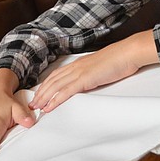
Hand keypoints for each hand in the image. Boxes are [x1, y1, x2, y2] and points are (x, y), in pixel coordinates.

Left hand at [29, 30, 158, 111]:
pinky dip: (55, 100)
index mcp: (78, 64)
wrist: (127, 53)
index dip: (46, 85)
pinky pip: (66, 92)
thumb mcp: (100, 68)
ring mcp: (79, 73)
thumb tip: (88, 82)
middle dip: (40, 93)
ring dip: (44, 98)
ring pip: (55, 87)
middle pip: (52, 81)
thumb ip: (91, 74)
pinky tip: (49, 107)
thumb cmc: (118, 60)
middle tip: (32, 104)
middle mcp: (75, 67)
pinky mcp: (85, 79)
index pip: (56, 75)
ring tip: (36, 108)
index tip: (39, 94)